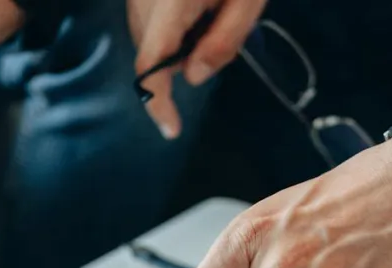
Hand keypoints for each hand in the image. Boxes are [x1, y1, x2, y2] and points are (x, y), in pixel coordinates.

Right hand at [129, 0, 266, 138]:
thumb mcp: (247, 1)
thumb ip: (224, 41)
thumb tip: (194, 78)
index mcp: (170, 3)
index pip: (150, 62)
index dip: (157, 101)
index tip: (172, 129)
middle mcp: (144, 0)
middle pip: (150, 53)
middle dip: (181, 60)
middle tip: (221, 30)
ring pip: (148, 39)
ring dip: (176, 43)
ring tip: (211, 13)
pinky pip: (149, 22)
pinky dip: (170, 28)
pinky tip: (194, 7)